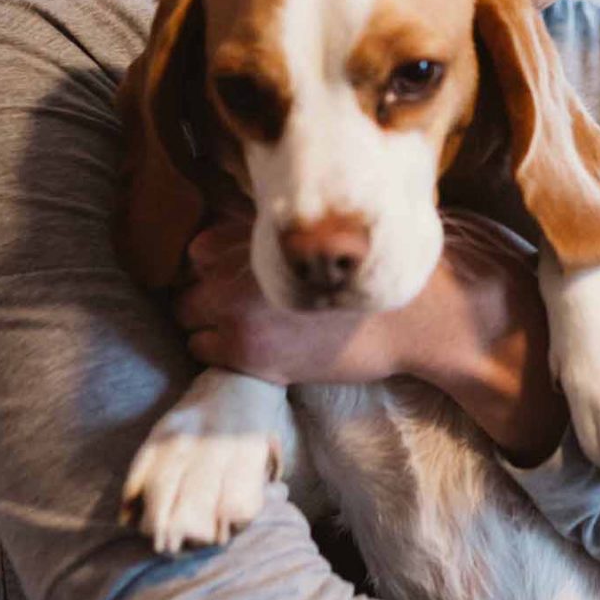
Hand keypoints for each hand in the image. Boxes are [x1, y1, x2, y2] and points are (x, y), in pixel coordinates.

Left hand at [177, 209, 563, 460]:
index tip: (231, 272)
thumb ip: (260, 235)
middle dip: (205, 298)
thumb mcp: (313, 235)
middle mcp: (236, 285)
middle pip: (185, 293)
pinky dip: (226, 354)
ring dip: (211, 328)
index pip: (195, 254)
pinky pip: (211, 357)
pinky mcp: (257, 364)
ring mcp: (242, 329)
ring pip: (191, 329)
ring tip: (247, 328)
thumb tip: (211, 246)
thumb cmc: (370, 268)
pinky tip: (259, 347)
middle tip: (237, 303)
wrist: (414, 315)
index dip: (212, 265)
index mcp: (251, 245)